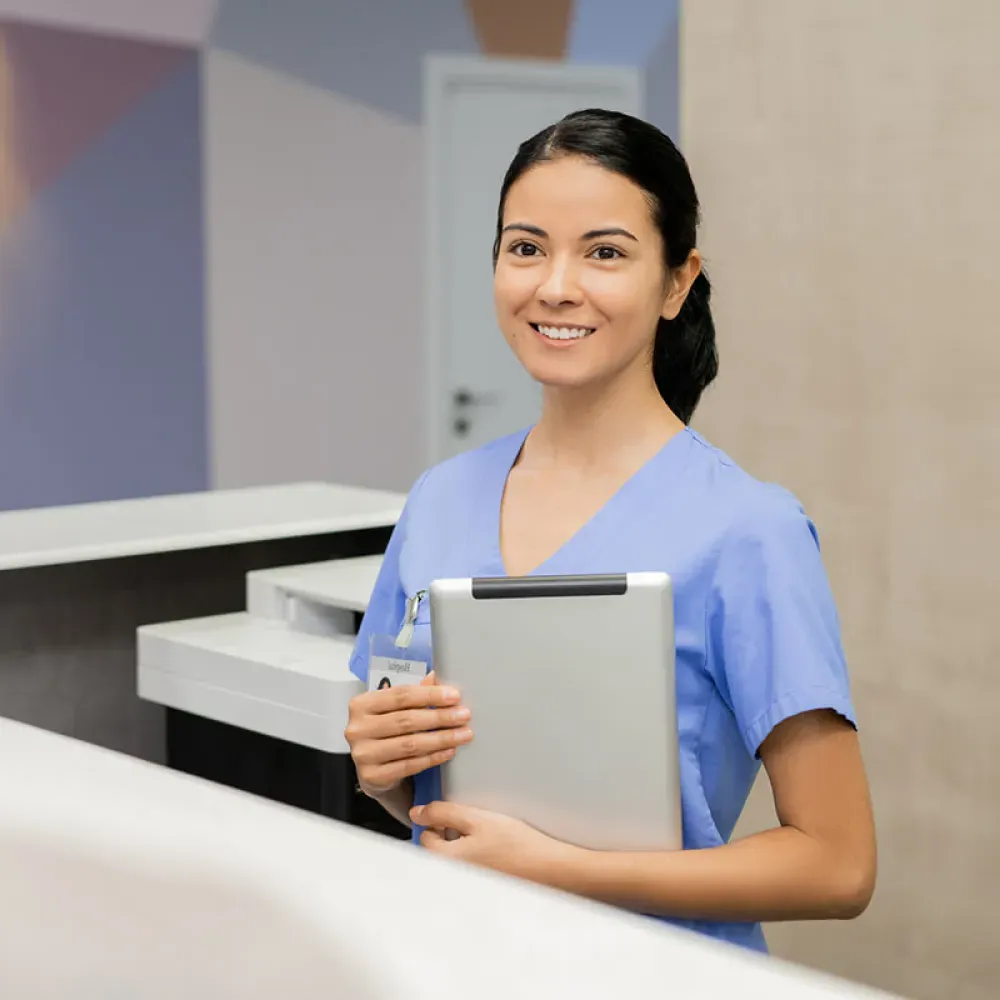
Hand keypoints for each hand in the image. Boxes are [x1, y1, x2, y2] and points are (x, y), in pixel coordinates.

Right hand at [345, 672, 473, 794]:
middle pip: (406, 720)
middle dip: (440, 717)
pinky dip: (432, 758)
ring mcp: (363, 754)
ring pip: (410, 744)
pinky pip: (409, 765)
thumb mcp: (394, 711)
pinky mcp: (373, 776)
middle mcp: (357, 728)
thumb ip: (411, 695)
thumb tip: (434, 676)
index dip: (430, 695)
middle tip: (464, 715)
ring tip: (463, 734)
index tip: (454, 696)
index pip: (401, 695)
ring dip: (441, 738)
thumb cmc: (386, 734)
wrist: (374, 772)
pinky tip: (449, 751)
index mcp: (361, 704)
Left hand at [411, 801, 574, 882]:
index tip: (451, 812)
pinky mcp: (480, 884)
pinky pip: (467, 866)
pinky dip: (473, 854)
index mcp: (445, 861)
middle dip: (447, 833)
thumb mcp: (476, 818)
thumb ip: (443, 813)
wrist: (545, 865)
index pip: (424, 836)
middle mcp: (452, 876)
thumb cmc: (515, 844)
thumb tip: (417, 813)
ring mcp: (466, 883)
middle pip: (436, 849)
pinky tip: (491, 847)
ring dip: (460, 844)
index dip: (436, 819)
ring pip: (452, 857)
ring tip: (483, 835)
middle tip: (469, 823)